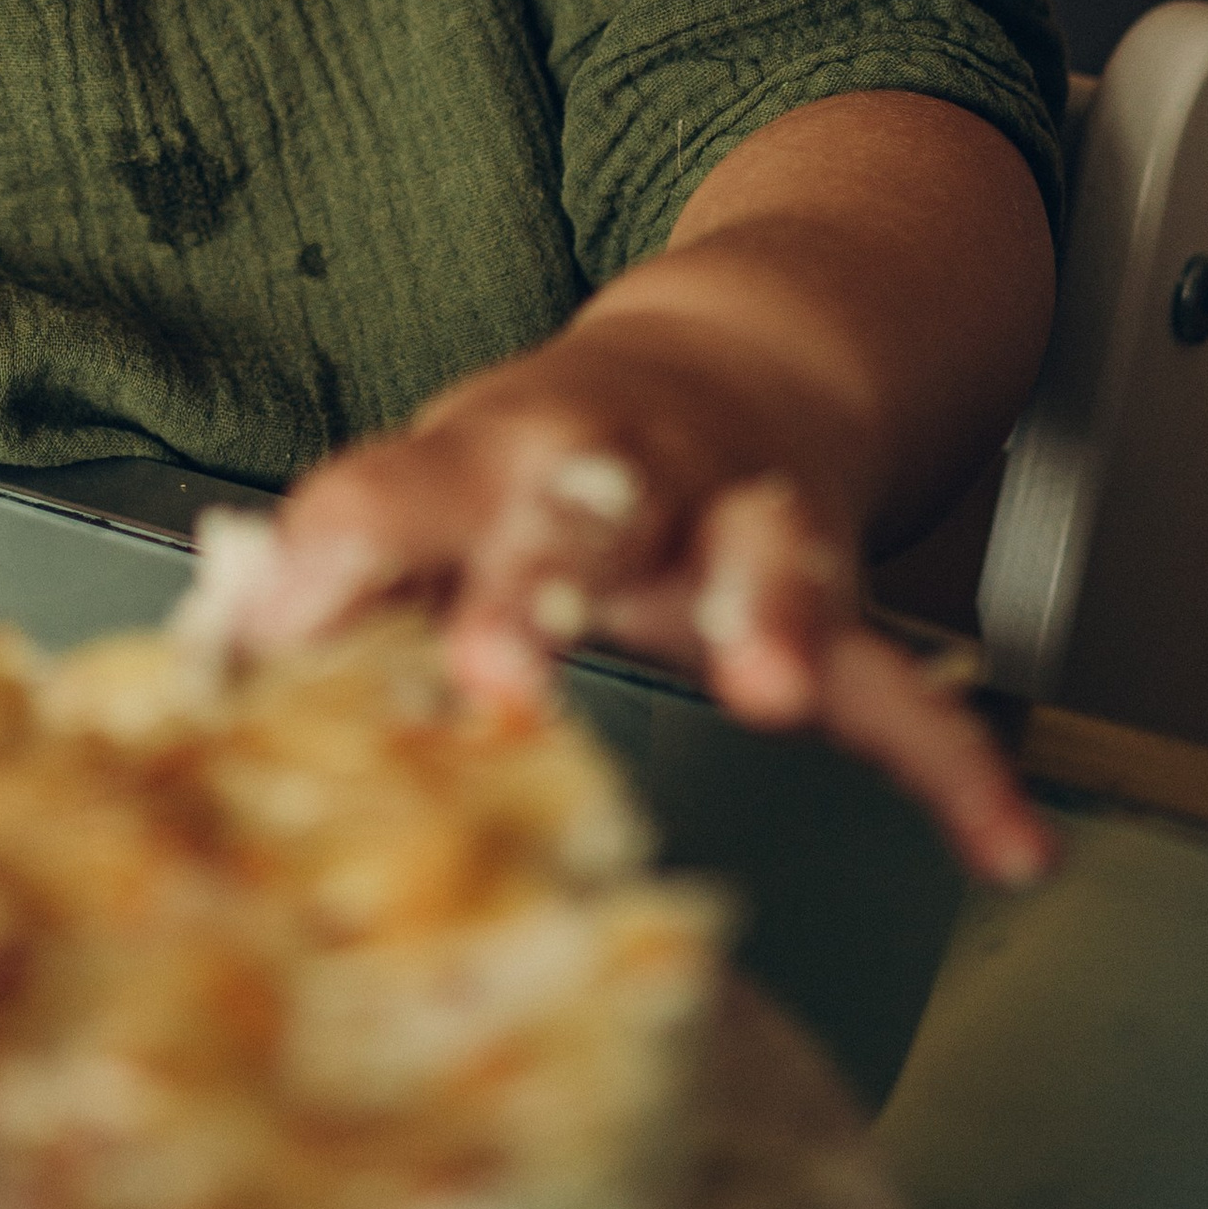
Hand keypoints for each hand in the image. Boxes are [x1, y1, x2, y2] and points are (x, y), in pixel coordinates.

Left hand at [245, 318, 1054, 890]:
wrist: (720, 365)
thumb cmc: (531, 470)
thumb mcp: (420, 499)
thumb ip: (326, 588)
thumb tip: (204, 679)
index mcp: (481, 460)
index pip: (389, 493)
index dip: (330, 559)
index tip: (273, 639)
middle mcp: (610, 471)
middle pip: (570, 510)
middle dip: (538, 584)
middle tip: (499, 670)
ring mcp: (733, 517)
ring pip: (756, 545)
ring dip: (760, 605)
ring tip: (762, 687)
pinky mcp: (835, 587)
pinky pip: (903, 679)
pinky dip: (959, 759)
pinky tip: (1003, 842)